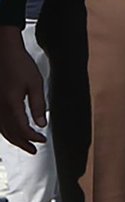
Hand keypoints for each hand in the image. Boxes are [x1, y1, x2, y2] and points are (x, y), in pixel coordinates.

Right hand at [0, 27, 45, 153]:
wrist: (4, 52)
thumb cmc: (20, 65)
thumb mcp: (35, 83)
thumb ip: (38, 105)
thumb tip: (41, 123)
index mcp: (11, 105)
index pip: (22, 129)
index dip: (33, 137)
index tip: (43, 140)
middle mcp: (0, 108)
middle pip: (10, 133)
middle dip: (23, 143)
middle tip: (34, 150)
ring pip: (2, 129)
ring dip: (14, 139)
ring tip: (25, 145)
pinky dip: (6, 131)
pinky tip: (11, 132)